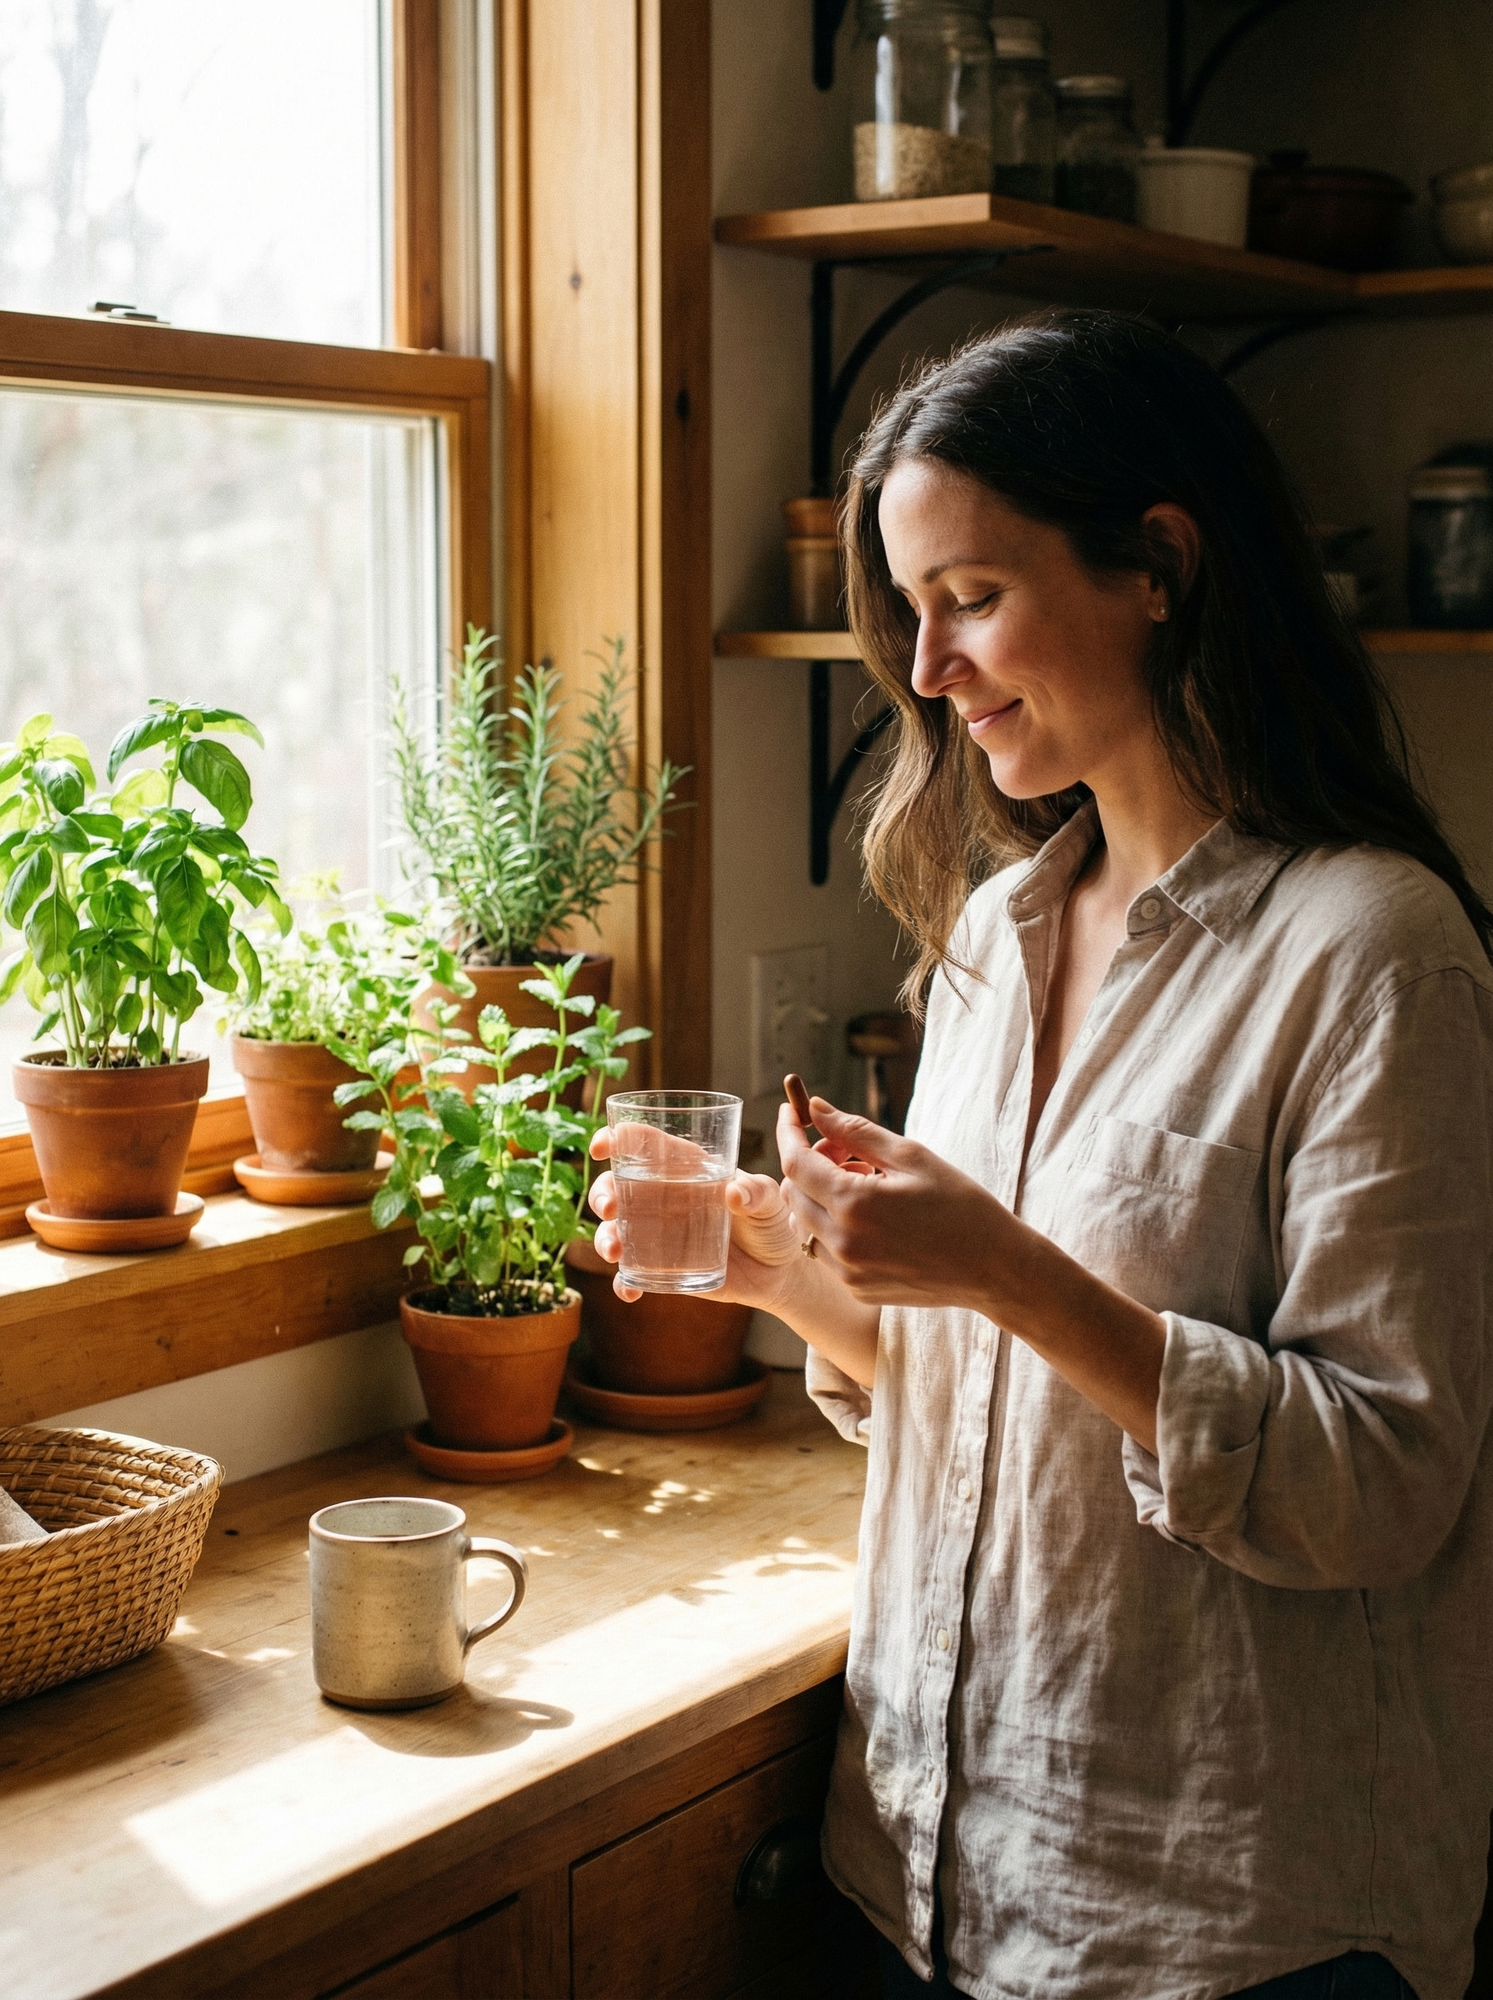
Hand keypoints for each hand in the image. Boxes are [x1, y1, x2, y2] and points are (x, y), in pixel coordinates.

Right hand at [587, 1127, 806, 1312]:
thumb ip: (759, 1193)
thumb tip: (733, 1194)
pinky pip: (632, 1274)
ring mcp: (659, 1234)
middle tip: (610, 1208)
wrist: (779, 1272)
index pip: (646, 1145)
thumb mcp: (773, 1203)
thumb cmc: (773, 1224)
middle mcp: (665, 1198)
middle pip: (617, 1185)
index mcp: (687, 1169)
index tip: (601, 1146)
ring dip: (604, 1238)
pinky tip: (630, 1291)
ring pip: (615, 1230)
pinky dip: (624, 1282)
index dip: (617, 1138)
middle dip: (602, 1193)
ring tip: (613, 1253)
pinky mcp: (663, 1267)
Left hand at [777, 1094, 1009, 1309]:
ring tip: (866, 1185)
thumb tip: (815, 1108)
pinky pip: (826, 1251)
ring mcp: (847, 1272)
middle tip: (848, 1153)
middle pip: (793, 1193)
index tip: (792, 1112)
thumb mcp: (911, 1157)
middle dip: (810, 1164)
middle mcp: (843, 1242)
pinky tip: (874, 1219)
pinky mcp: (857, 1289)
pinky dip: (835, 1228)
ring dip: (821, 1198)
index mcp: (855, 1204)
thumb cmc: (960, 1205)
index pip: (796, 1162)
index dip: (788, 1132)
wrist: (993, 1268)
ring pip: (805, 1224)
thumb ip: (855, 1131)